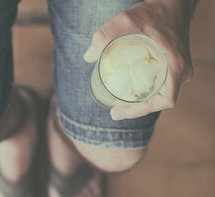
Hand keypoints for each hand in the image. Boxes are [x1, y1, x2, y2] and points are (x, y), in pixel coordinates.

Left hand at [84, 0, 197, 119]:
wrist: (173, 2)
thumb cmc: (153, 12)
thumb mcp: (126, 21)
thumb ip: (104, 36)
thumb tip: (88, 56)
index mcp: (176, 67)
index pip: (164, 101)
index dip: (141, 111)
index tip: (118, 111)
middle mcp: (182, 72)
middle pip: (160, 101)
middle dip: (137, 109)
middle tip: (114, 111)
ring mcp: (181, 70)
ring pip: (161, 95)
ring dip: (141, 102)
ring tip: (118, 104)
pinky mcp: (176, 65)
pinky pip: (162, 85)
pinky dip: (146, 92)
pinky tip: (129, 90)